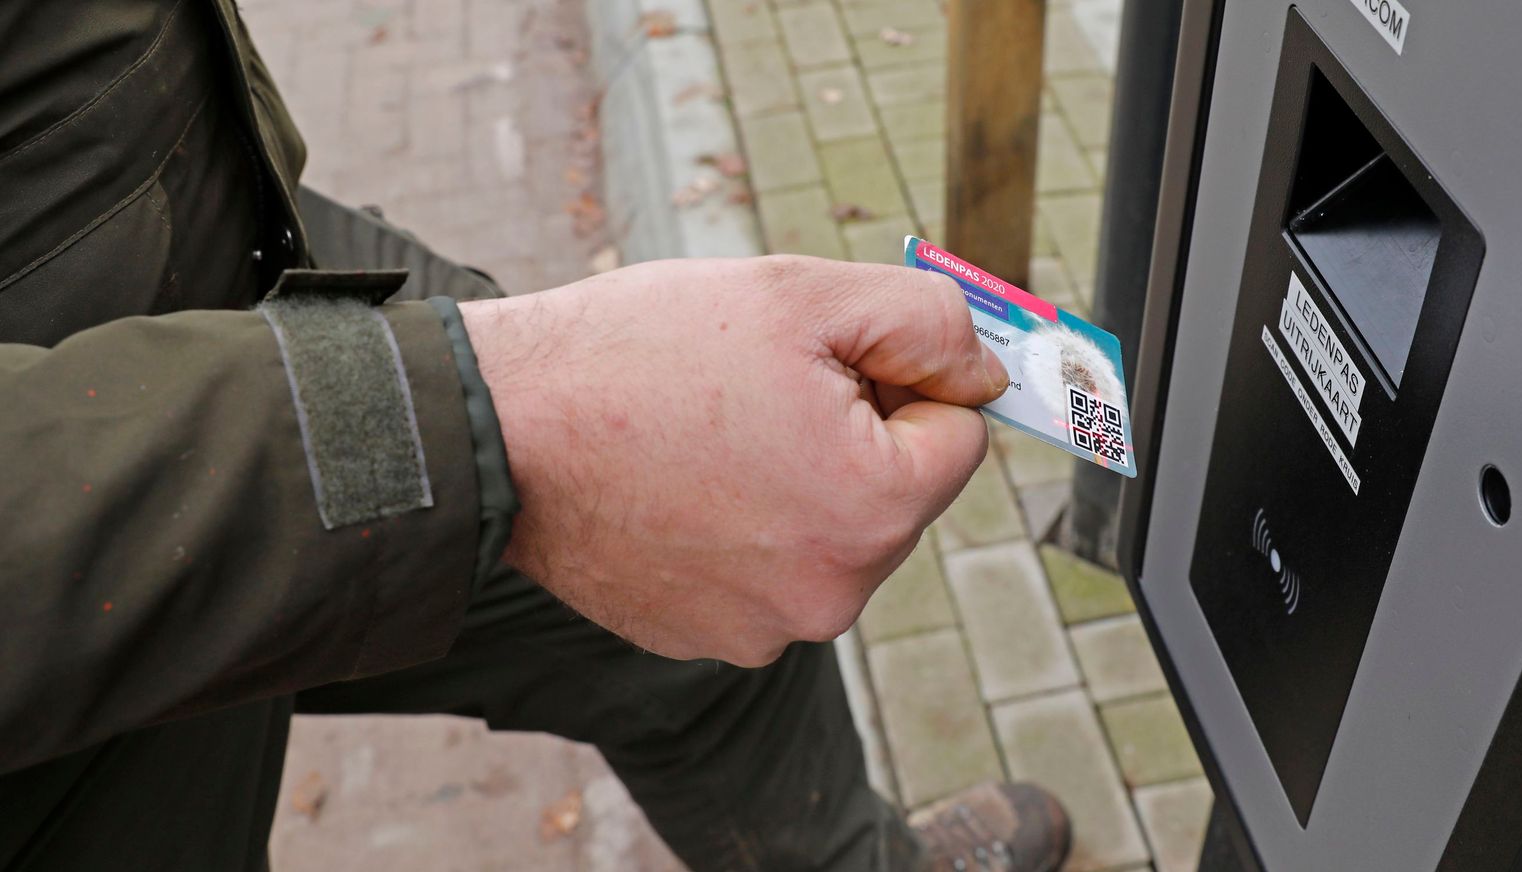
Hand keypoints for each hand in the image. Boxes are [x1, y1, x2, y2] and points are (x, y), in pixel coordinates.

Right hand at [460, 256, 1007, 665]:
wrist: (498, 427)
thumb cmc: (643, 352)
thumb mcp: (807, 295)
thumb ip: (931, 326)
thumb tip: (986, 376)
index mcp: (874, 510)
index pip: (957, 436)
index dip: (900, 379)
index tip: (822, 362)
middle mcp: (832, 595)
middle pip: (897, 493)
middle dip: (852, 434)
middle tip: (755, 392)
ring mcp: (764, 630)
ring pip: (831, 532)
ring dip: (796, 481)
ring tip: (707, 436)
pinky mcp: (707, 639)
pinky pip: (767, 569)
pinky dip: (740, 526)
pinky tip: (679, 484)